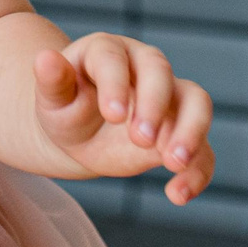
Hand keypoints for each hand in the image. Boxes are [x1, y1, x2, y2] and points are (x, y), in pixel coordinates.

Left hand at [34, 32, 215, 204]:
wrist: (79, 134)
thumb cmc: (64, 108)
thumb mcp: (52, 99)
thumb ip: (51, 81)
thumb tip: (44, 58)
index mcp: (106, 51)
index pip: (114, 58)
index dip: (115, 84)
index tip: (112, 116)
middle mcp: (144, 66)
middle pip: (161, 73)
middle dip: (155, 105)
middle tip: (140, 139)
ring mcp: (170, 97)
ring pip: (196, 102)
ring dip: (190, 132)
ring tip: (173, 164)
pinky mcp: (182, 131)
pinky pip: (203, 148)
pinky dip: (197, 171)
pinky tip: (178, 194)